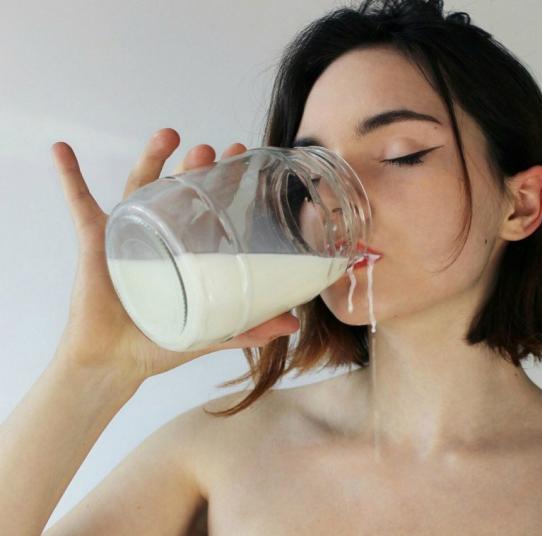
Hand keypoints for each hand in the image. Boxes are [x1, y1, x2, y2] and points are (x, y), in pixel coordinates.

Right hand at [50, 128, 299, 382]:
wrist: (114, 363)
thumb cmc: (159, 345)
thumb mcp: (210, 333)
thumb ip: (248, 328)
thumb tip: (291, 325)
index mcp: (186, 248)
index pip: (209, 203)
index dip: (223, 177)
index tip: (240, 152)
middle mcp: (159, 234)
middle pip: (177, 187)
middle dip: (193, 164)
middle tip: (209, 150)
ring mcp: (126, 233)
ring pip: (138, 185)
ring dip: (151, 157)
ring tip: (169, 134)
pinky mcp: (94, 242)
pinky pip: (78, 203)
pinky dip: (69, 176)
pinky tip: (62, 149)